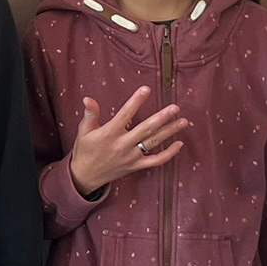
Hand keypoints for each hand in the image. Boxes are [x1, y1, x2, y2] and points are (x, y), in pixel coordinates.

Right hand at [67, 87, 186, 196]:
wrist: (85, 176)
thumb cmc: (84, 150)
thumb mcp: (84, 131)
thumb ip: (90, 114)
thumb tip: (88, 99)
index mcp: (109, 133)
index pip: (125, 114)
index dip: (136, 101)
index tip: (146, 89)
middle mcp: (122, 144)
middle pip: (146, 128)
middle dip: (162, 117)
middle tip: (175, 107)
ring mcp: (131, 156)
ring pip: (154, 142)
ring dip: (169, 132)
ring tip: (183, 122)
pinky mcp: (136, 166)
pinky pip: (155, 160)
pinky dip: (169, 154)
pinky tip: (179, 144)